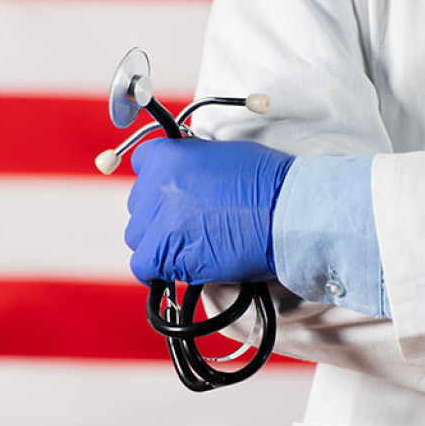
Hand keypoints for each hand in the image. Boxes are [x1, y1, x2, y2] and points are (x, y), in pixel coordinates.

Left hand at [125, 138, 294, 284]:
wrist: (287, 212)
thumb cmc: (268, 183)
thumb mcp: (221, 155)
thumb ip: (191, 164)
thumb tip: (183, 178)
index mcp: (168, 155)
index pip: (141, 163)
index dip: (156, 181)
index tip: (170, 193)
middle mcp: (156, 185)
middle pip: (139, 206)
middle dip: (158, 216)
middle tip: (188, 225)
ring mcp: (158, 220)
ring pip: (137, 237)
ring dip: (158, 243)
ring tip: (190, 247)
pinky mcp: (165, 253)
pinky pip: (142, 266)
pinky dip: (157, 270)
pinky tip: (179, 268)